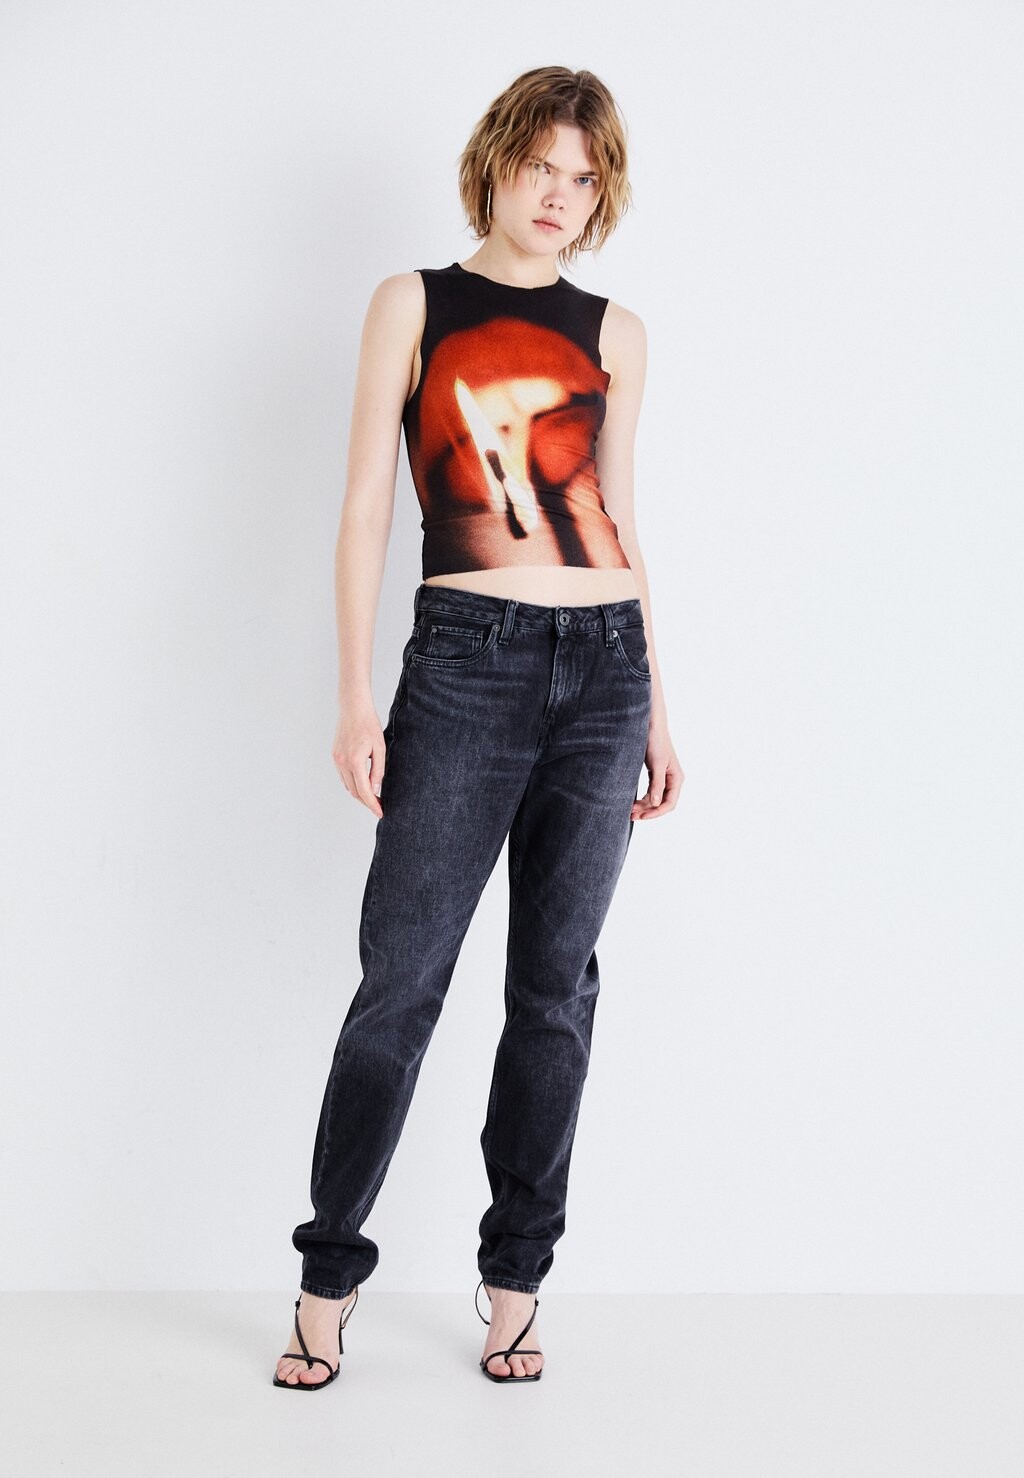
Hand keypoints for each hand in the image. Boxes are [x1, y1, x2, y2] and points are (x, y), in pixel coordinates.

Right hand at [333, 702, 385, 817]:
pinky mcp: (335, 756)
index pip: (364, 791)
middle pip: (355, 792)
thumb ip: (378, 771)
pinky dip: (353, 783)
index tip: (381, 813)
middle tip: (379, 806)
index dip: (373, 805)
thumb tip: (375, 790)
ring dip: (359, 793)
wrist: (353, 709)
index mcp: (355, 761)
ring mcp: (336, 760)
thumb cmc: (369, 725)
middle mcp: (342, 763)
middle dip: (367, 802)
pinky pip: (343, 777)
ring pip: (348, 786)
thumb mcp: (380, 749)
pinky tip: (363, 784)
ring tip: (373, 797)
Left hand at [631, 718, 682, 821]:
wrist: (650, 725)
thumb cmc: (656, 741)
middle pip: (661, 804)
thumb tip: (657, 803)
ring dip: (643, 806)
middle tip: (630, 815)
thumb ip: (657, 784)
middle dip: (647, 811)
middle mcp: (672, 780)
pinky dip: (641, 798)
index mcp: (676, 778)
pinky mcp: (655, 774)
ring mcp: (663, 778)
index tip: (642, 817)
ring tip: (628, 810)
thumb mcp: (656, 764)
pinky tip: (632, 802)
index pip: (669, 804)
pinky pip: (650, 792)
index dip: (656, 813)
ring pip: (654, 799)